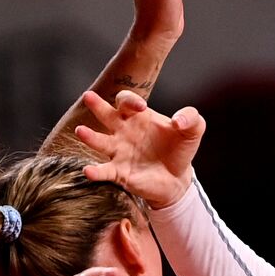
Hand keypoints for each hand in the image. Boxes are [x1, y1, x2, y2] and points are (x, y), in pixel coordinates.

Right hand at [77, 89, 204, 208]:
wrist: (178, 178)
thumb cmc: (180, 149)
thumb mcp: (193, 130)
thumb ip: (191, 118)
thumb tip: (178, 120)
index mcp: (138, 116)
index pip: (126, 101)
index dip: (131, 100)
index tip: (141, 106)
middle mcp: (123, 131)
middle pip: (106, 115)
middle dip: (97, 106)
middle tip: (89, 97)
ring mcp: (118, 152)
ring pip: (100, 141)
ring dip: (90, 136)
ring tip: (81, 131)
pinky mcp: (119, 172)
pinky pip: (104, 171)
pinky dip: (96, 172)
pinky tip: (88, 171)